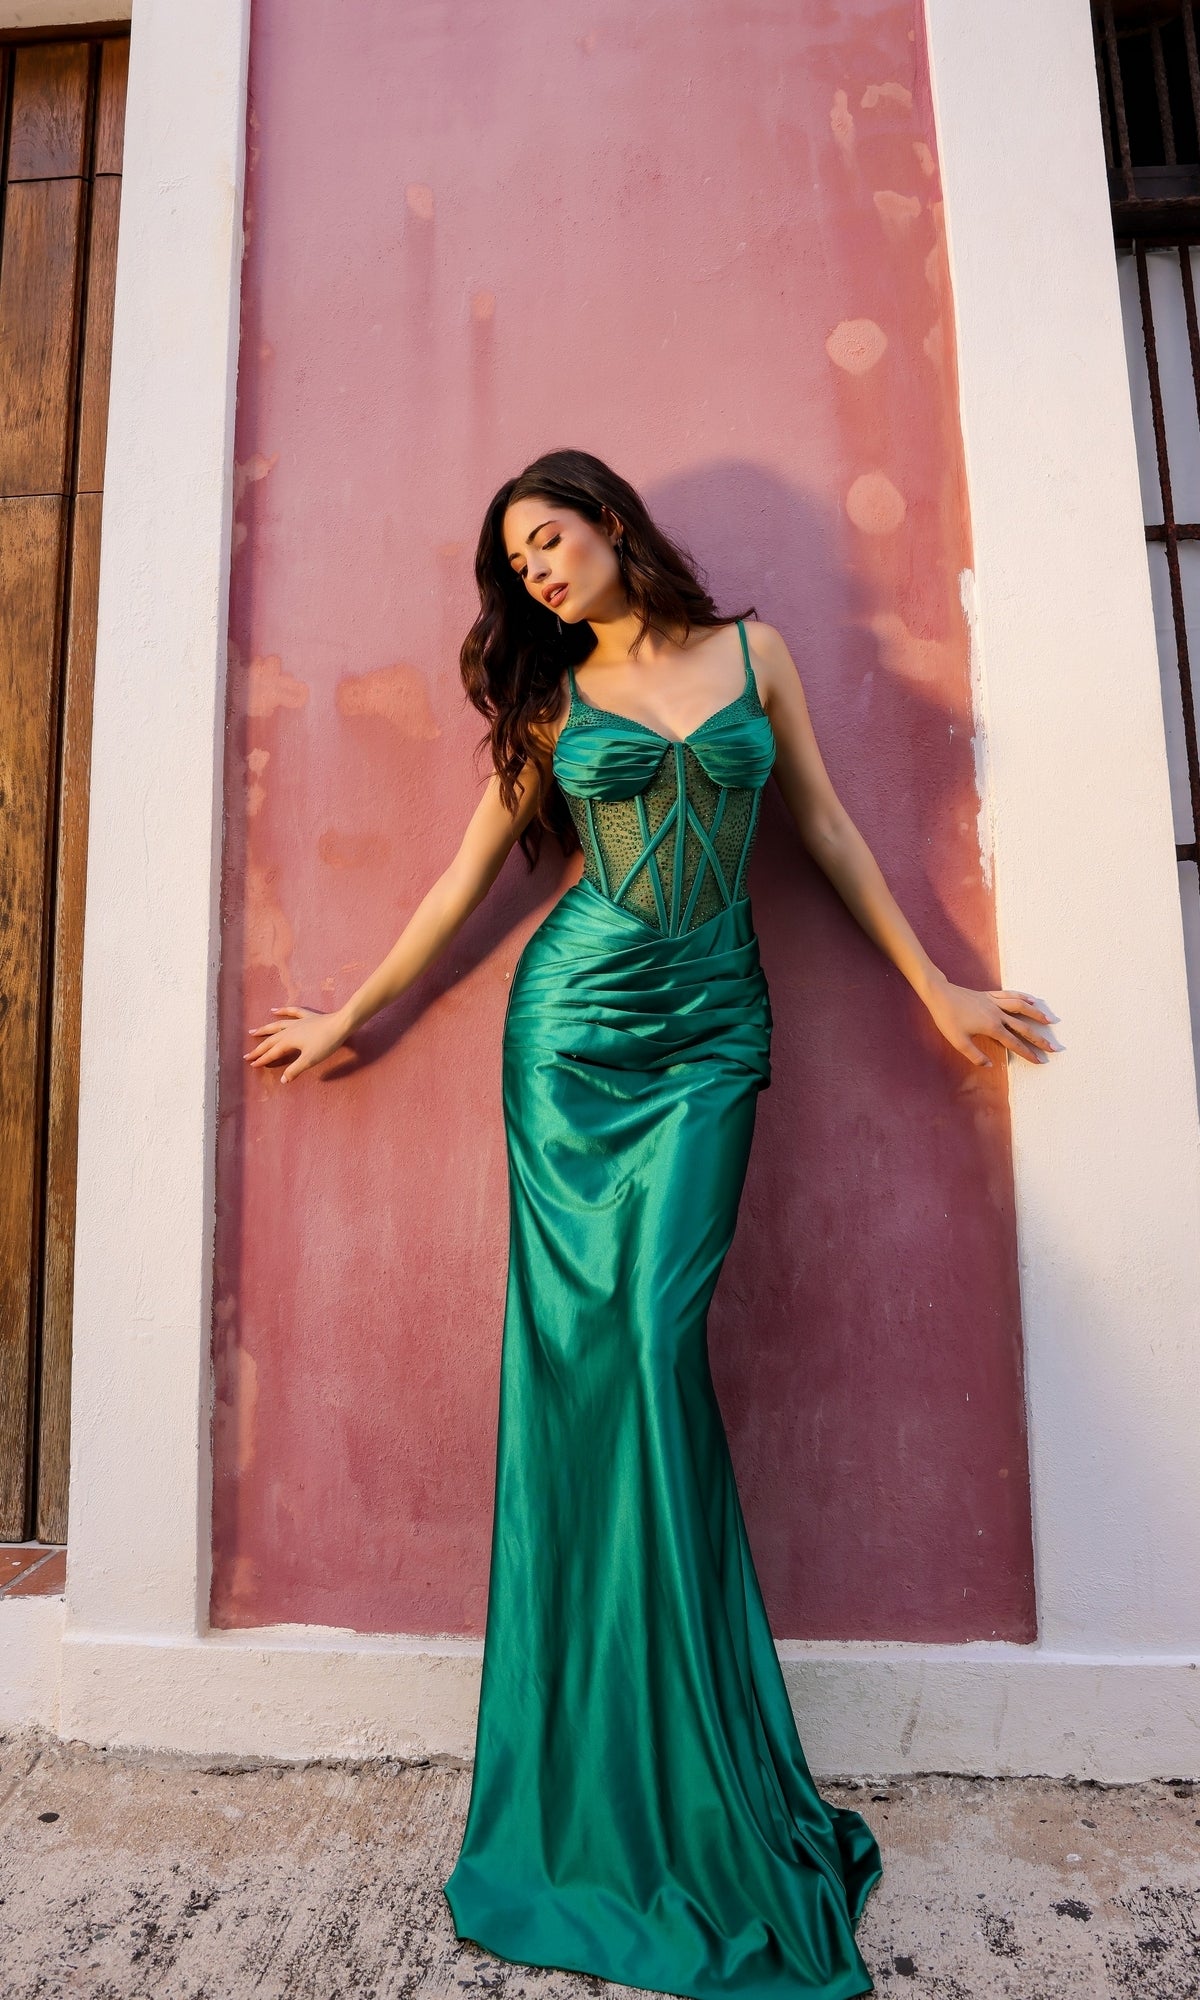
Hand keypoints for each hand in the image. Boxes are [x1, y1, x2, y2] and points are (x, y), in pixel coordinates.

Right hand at [243, 1004, 349, 1082]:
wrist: (341, 1024)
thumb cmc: (326, 1043)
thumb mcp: (310, 1060)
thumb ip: (295, 1070)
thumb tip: (282, 1080)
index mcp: (288, 1041)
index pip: (272, 1053)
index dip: (262, 1059)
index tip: (252, 1065)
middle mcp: (289, 1030)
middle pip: (271, 1040)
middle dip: (259, 1048)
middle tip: (247, 1055)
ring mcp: (298, 1022)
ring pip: (277, 1025)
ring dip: (265, 1029)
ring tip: (253, 1031)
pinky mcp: (308, 1016)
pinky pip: (292, 1012)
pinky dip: (282, 1011)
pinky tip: (275, 1010)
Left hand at [923, 977, 1060, 1069]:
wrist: (939, 995)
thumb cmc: (947, 1019)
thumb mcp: (958, 1042)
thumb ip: (975, 1056)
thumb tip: (990, 1065)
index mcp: (992, 1027)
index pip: (1014, 1043)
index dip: (1028, 1053)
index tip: (1041, 1060)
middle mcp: (998, 1014)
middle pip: (1024, 1027)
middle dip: (1040, 1039)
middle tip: (1054, 1047)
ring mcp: (995, 1002)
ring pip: (1021, 1008)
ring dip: (1037, 1014)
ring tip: (1051, 1020)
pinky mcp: (990, 994)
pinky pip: (1010, 995)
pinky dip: (1023, 997)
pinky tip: (1032, 999)